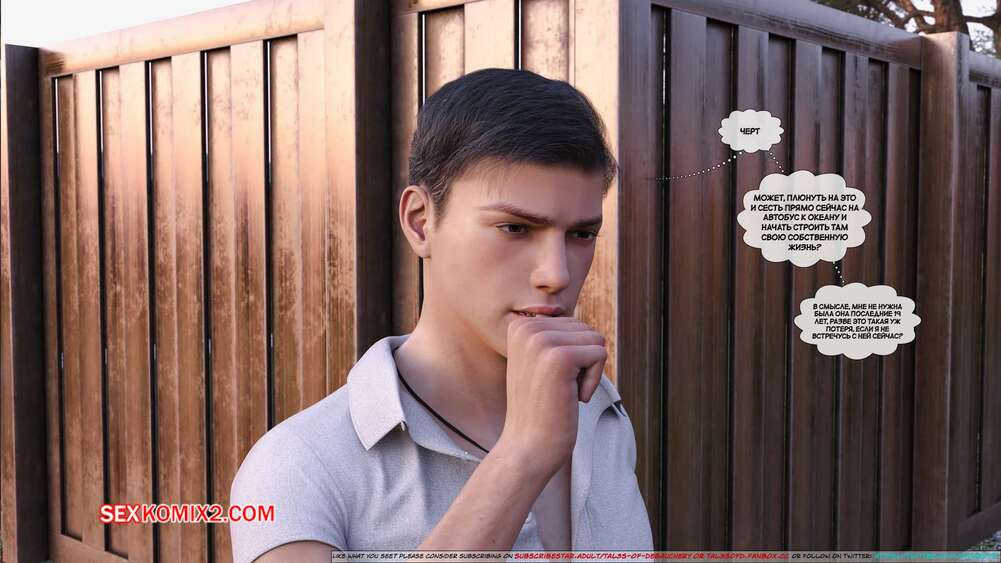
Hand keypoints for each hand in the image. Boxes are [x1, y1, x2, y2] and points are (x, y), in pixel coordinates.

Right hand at [495, 315, 606, 476]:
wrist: (527, 447)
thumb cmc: (539, 408)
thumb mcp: (539, 362)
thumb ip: (555, 336)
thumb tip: (579, 321)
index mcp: (520, 325)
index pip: (573, 324)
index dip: (572, 355)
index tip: (549, 378)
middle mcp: (527, 327)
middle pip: (586, 329)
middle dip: (582, 361)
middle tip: (557, 388)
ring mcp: (542, 341)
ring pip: (595, 340)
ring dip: (588, 371)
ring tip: (562, 392)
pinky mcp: (560, 357)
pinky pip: (600, 354)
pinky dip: (592, 381)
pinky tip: (571, 399)